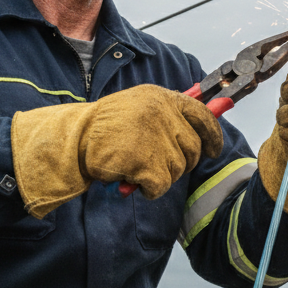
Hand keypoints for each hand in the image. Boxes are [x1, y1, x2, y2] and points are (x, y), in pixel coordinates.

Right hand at [11, 84, 222, 217]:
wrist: (74, 140)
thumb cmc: (104, 129)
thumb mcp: (137, 107)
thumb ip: (167, 116)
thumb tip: (202, 133)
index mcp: (160, 97)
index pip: (201, 114)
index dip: (212, 135)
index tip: (214, 149)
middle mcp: (161, 112)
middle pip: (192, 147)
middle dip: (180, 162)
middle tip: (158, 165)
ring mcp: (154, 136)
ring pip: (177, 169)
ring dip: (160, 176)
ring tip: (136, 167)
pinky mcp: (145, 161)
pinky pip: (161, 185)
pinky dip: (149, 189)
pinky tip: (133, 180)